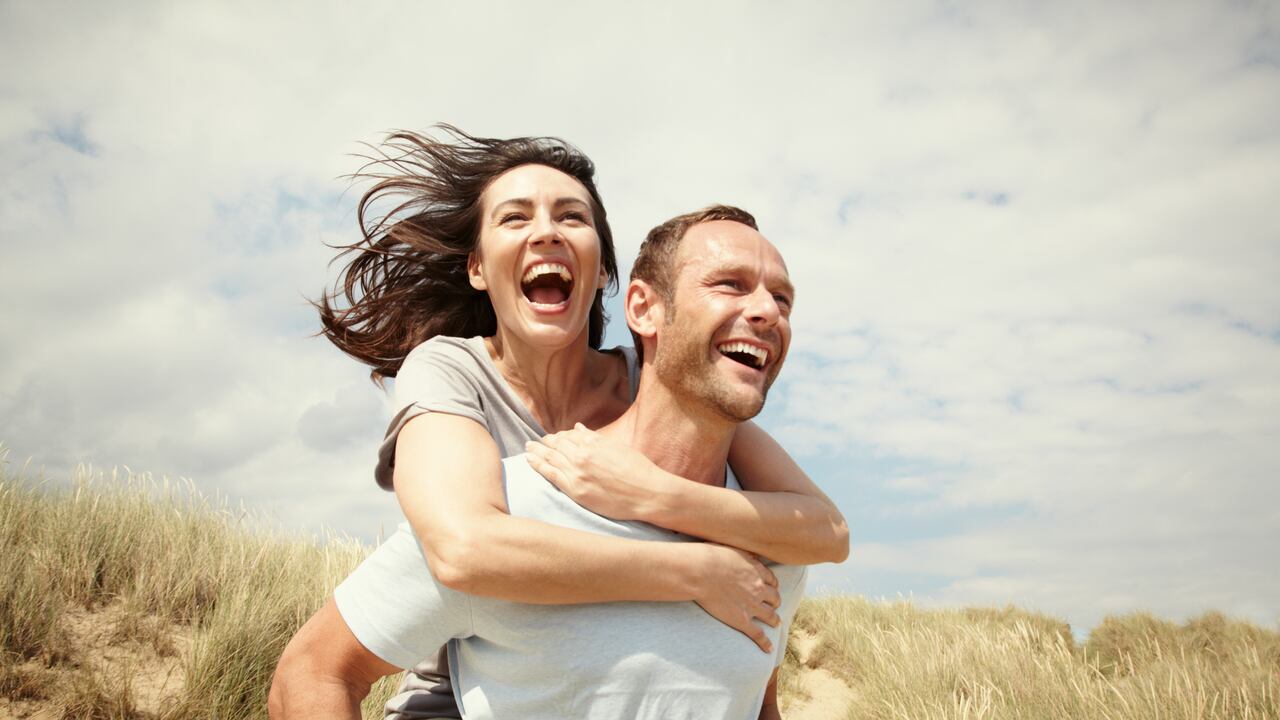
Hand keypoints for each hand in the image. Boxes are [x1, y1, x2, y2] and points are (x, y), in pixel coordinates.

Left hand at [525, 423, 674, 521]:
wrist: (648, 493)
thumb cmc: (639, 470)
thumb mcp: (617, 447)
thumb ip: (595, 438)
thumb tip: (579, 428)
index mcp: (593, 442)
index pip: (568, 435)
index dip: (558, 436)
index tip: (552, 438)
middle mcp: (583, 454)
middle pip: (556, 445)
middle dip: (544, 443)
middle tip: (533, 442)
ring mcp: (577, 472)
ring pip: (550, 457)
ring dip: (536, 451)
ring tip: (527, 448)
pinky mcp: (575, 489)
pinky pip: (550, 474)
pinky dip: (537, 465)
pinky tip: (529, 461)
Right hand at [689, 544, 781, 652]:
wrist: (700, 572)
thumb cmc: (710, 556)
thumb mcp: (731, 547)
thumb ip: (743, 552)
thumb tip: (749, 553)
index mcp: (756, 571)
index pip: (771, 580)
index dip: (772, 585)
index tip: (770, 588)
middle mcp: (758, 588)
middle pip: (774, 598)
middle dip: (775, 602)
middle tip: (774, 606)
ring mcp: (751, 606)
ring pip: (770, 616)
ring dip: (774, 620)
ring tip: (776, 624)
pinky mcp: (741, 620)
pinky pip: (758, 634)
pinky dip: (765, 643)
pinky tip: (768, 649)